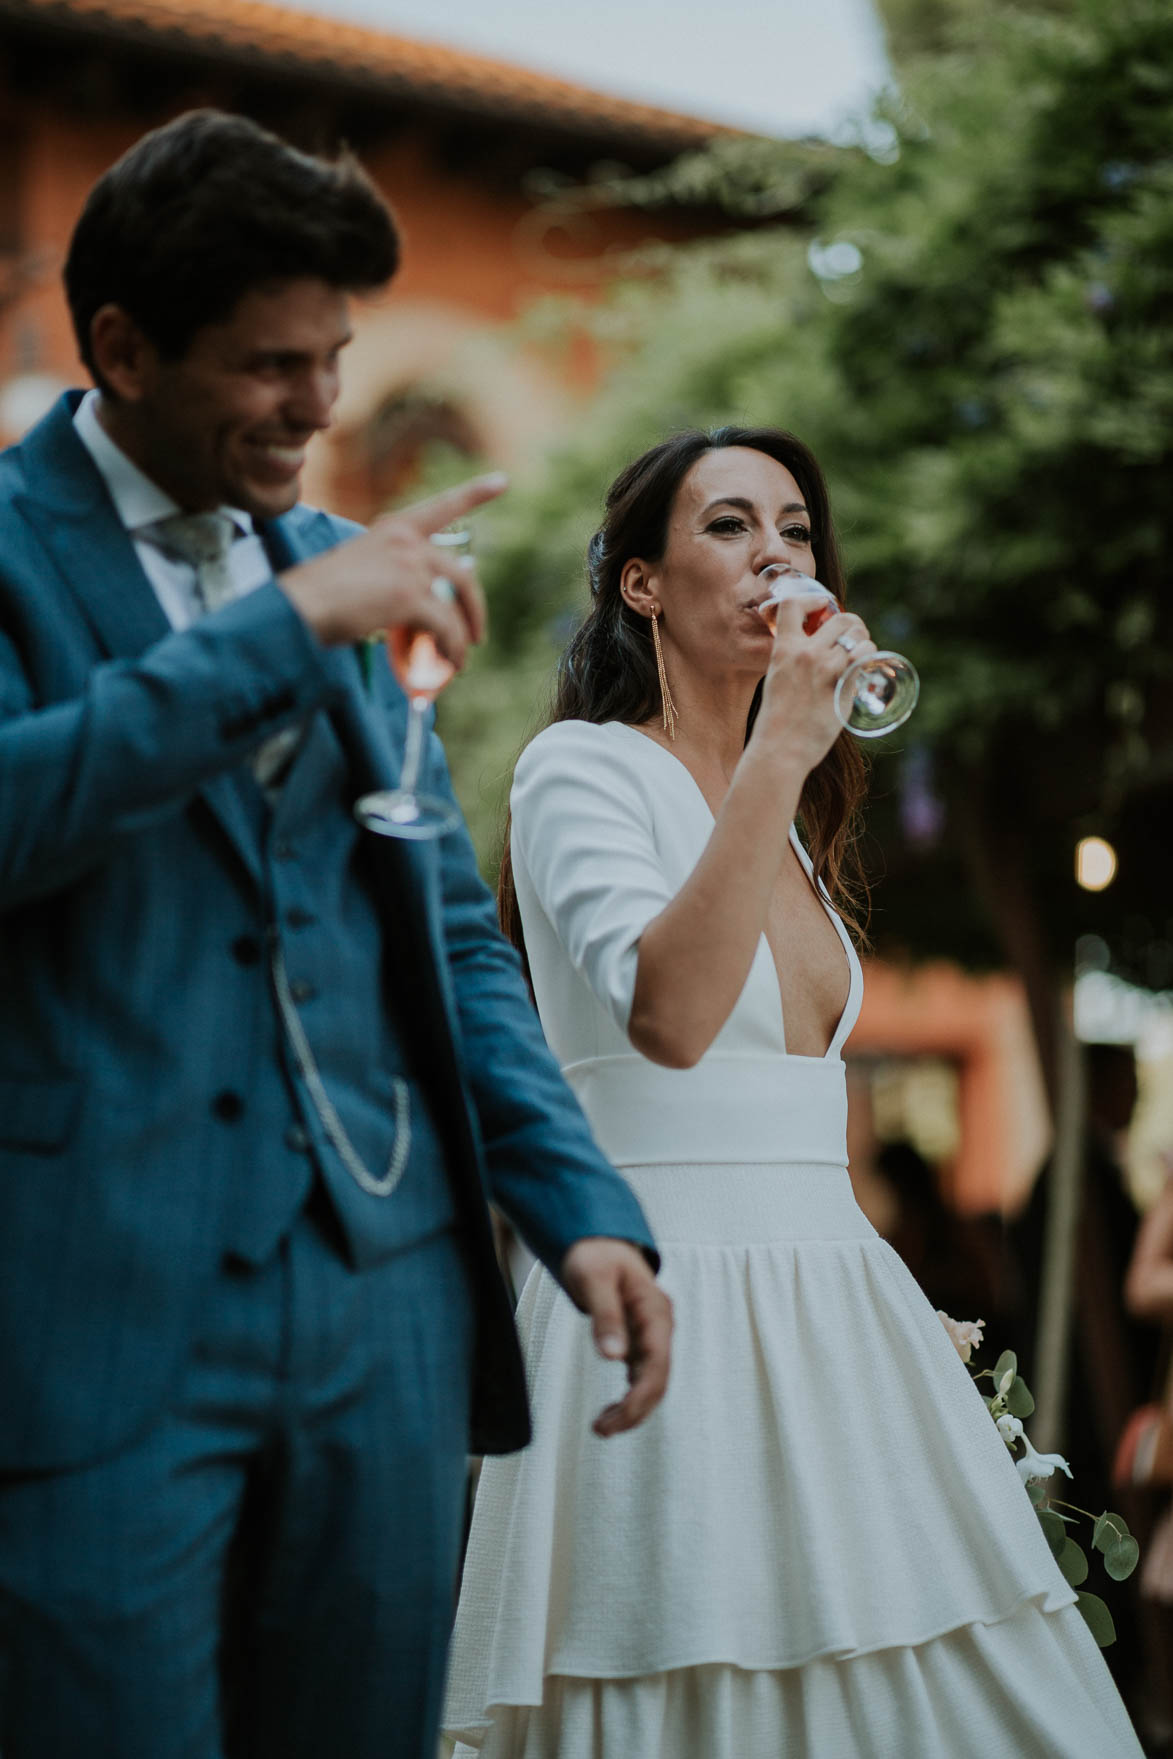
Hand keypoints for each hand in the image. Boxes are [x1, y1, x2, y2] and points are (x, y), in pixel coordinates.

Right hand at [279, 473, 507, 659]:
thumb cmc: (318, 597)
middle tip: (478, 633)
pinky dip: (453, 648)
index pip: (442, 507)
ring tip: (461, 657)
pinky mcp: (410, 596)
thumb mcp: (362, 572)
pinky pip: (446, 627)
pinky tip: (452, 662)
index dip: (475, 493)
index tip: (501, 481)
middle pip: (461, 573)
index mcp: (392, 529)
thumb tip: (437, 599)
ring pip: (456, 603)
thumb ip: (399, 577)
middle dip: (475, 607)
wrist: (298, 608)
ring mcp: (409, 566)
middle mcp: (405, 541)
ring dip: (464, 635)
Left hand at [559, 1238, 672, 1437]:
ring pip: (652, 1380)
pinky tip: (611, 1412)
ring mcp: (653, 1333)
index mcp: (655, 1311)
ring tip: (601, 1427)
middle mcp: (660, 1326)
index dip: (640, 1397)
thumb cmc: (594, 1255)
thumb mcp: (593, 1280)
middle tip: (600, 1430)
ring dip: (632, 1408)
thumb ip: (605, 1316)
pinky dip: (629, 1396)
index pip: (657, 1365)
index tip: (616, 1419)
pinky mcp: (641, 1339)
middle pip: (658, 1379)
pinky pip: (642, 1374)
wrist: (597, 1239)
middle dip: (635, 1410)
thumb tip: (613, 1358)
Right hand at [755, 593, 876, 773]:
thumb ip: (792, 662)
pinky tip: (867, 670)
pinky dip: (870, 661)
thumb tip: (817, 653)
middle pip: (841, 620)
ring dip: (865, 643)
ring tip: (862, 656)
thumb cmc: (776, 722)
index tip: (822, 607)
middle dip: (852, 626)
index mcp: (784, 650)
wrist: (779, 749)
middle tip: (853, 639)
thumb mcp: (776, 681)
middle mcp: (806, 654)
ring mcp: (827, 669)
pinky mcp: (844, 686)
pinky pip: (866, 660)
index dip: (813, 599)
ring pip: (859, 638)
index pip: (793, 605)